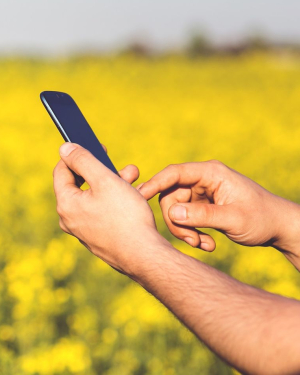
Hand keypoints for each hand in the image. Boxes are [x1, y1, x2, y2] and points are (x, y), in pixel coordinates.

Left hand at [53, 143, 167, 274]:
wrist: (145, 256)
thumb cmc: (125, 217)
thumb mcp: (105, 180)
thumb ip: (83, 160)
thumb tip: (64, 148)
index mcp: (65, 204)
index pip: (62, 171)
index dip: (77, 155)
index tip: (96, 146)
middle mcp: (69, 219)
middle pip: (80, 184)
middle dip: (102, 170)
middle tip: (123, 165)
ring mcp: (83, 230)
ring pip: (94, 198)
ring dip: (113, 183)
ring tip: (135, 177)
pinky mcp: (97, 238)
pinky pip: (102, 212)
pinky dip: (115, 201)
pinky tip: (135, 196)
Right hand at [138, 160, 299, 256]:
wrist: (280, 229)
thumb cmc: (262, 219)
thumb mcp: (233, 219)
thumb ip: (201, 215)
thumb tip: (171, 214)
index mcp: (211, 173)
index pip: (174, 174)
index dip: (154, 184)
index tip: (139, 197)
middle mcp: (203, 180)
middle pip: (170, 196)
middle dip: (177, 221)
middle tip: (191, 241)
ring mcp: (202, 193)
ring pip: (175, 211)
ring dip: (185, 231)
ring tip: (203, 245)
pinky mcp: (202, 206)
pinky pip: (185, 219)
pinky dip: (192, 233)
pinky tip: (208, 244)